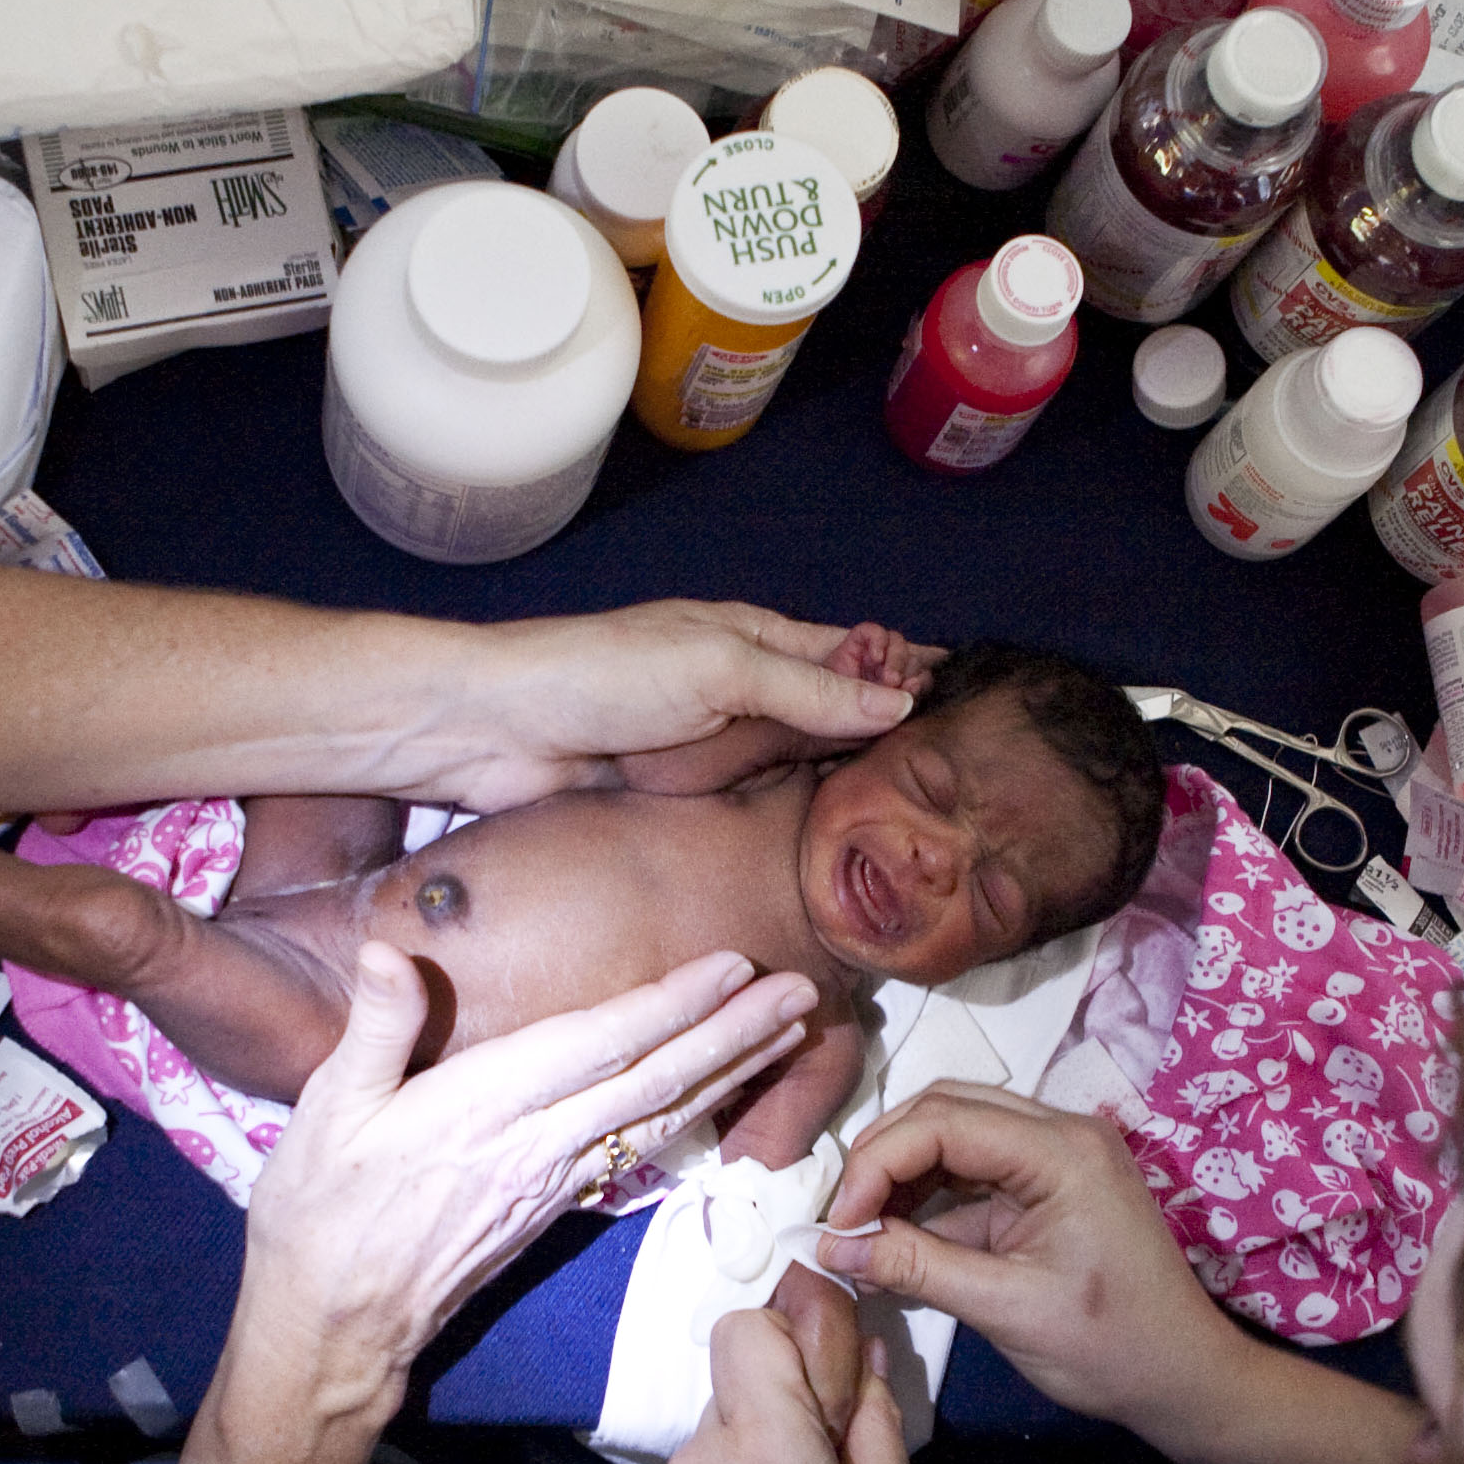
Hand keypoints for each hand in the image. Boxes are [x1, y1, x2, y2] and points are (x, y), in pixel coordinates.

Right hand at [193, 942, 819, 1463]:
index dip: (673, 1005)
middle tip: (805, 991)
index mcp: (483, 1108)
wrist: (333, 1325)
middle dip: (735, 1034)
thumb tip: (391, 950)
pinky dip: (693, 1112)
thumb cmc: (319, 1212)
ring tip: (790, 1032)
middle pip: (657, 1082)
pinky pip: (641, 1149)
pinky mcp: (554, 1207)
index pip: (599, 1046)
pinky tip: (722, 1092)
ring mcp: (554, 1182)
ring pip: (661, 1118)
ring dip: (733, 1071)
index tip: (736, 968)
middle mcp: (537, 1145)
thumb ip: (374, 1029)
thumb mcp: (326, 1111)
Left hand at [611, 622, 945, 798]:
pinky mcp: (689, 789)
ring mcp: (716, 741)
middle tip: (959, 759)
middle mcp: (741, 687)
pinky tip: (837, 825)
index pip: (848, 649)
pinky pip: (758, 797)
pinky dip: (797, 806)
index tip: (962, 688)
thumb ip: (808, 690)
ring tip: (920, 797)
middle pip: (833, 706)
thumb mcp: (719, 667)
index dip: (902, 666)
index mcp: (752, 637)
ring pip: (802, 756)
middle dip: (887, 722)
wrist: (501, 729)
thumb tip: (898, 702)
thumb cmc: (601, 674)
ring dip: (848, 770)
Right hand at [813, 1085, 1251, 1434]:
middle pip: (945, 1109)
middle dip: (883, 1159)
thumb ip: (916, 1267)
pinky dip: (929, 1198)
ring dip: (902, 1175)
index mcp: (1062, 1151)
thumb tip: (831, 1246)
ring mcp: (1057, 1154)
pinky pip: (974, 1170)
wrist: (1183, 1378)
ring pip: (954, 1132)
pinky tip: (895, 1239)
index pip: (942, 1122)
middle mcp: (1061, 1132)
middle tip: (842, 1222)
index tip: (839, 1224)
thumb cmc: (1109, 1348)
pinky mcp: (1048, 1184)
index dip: (877, 1164)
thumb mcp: (1006, 1309)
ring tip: (860, 1233)